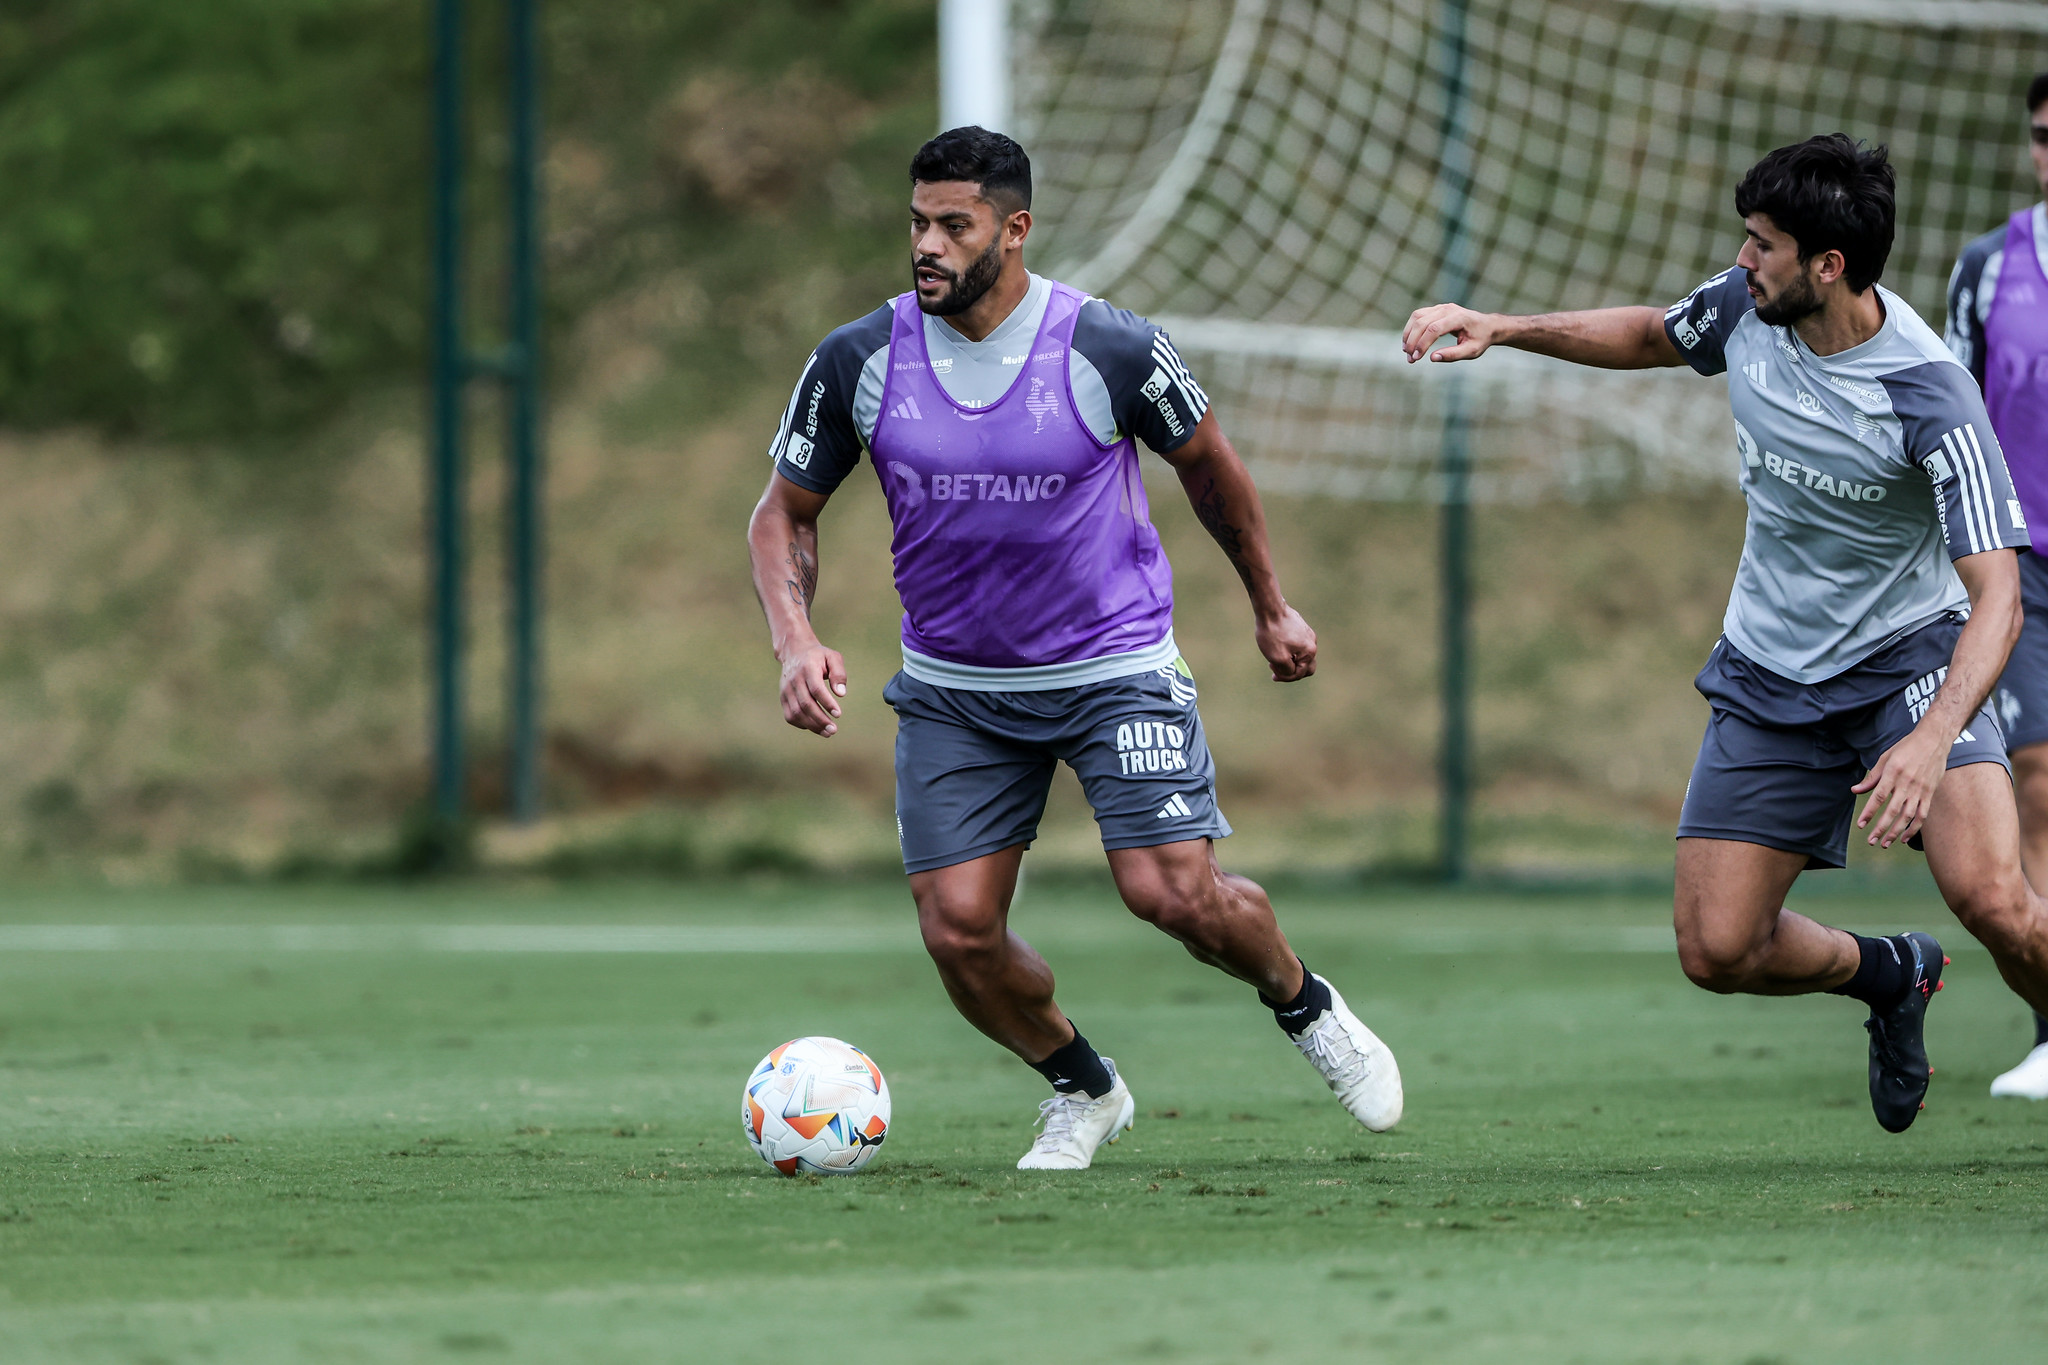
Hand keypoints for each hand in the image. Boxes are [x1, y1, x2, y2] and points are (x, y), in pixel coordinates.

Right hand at [779, 641, 847, 736]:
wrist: (794, 652)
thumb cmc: (818, 656)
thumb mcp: (833, 657)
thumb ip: (839, 673)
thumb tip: (841, 693)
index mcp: (808, 668)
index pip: (816, 689)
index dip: (827, 703)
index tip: (838, 714)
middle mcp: (794, 679)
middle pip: (806, 704)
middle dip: (820, 720)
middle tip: (834, 730)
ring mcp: (786, 690)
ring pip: (796, 712)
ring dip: (812, 726)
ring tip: (827, 733)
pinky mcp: (783, 698)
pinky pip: (790, 716)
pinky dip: (802, 724)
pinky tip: (815, 727)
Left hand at [1255, 604, 1316, 681]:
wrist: (1270, 608)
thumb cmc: (1273, 634)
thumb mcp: (1278, 659)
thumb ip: (1288, 671)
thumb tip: (1292, 673)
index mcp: (1310, 652)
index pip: (1300, 674)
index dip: (1285, 677)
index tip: (1272, 672)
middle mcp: (1312, 642)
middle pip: (1305, 666)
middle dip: (1290, 670)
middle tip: (1275, 668)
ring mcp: (1307, 633)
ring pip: (1300, 655)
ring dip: (1288, 659)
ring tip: (1273, 656)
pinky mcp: (1300, 627)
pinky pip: (1297, 644)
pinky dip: (1288, 650)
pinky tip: (1276, 646)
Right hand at [1401, 304, 1498, 362]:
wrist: (1487, 325)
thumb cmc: (1480, 339)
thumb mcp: (1472, 351)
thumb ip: (1453, 355)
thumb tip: (1432, 358)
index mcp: (1459, 318)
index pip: (1434, 329)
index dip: (1422, 344)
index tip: (1417, 358)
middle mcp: (1448, 309)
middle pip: (1422, 322)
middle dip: (1412, 342)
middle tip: (1410, 359)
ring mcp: (1441, 307)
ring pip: (1417, 317)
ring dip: (1408, 334)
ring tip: (1407, 352)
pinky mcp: (1436, 309)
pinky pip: (1418, 316)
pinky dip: (1411, 329)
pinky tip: (1409, 342)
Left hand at [1852, 725, 1950, 847]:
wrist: (1934, 740)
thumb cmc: (1906, 747)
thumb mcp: (1885, 758)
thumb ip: (1871, 777)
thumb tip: (1855, 790)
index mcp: (1893, 773)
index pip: (1878, 797)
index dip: (1869, 812)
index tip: (1861, 824)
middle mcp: (1907, 784)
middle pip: (1892, 811)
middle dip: (1881, 828)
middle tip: (1871, 841)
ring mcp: (1920, 790)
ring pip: (1908, 816)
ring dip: (1896, 832)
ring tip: (1885, 843)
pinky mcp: (1929, 793)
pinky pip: (1922, 814)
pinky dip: (1914, 828)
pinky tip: (1905, 837)